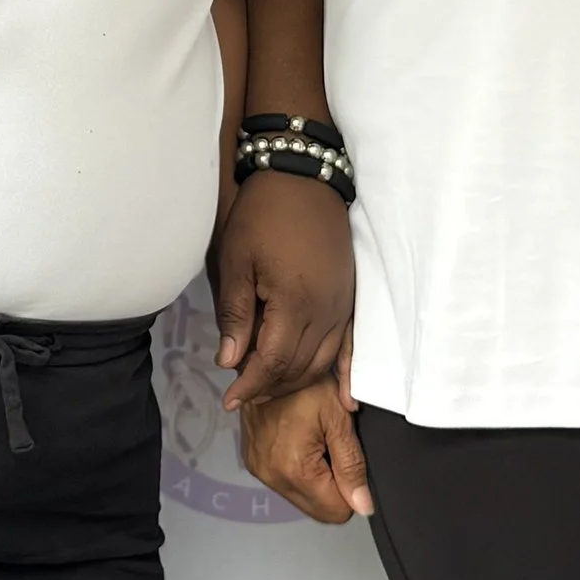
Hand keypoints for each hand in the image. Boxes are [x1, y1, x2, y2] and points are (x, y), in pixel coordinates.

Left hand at [213, 169, 356, 409]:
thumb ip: (236, 315)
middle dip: (270, 386)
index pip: (274, 362)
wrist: (303, 179)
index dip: (251, 384)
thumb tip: (230, 362)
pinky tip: (344, 396)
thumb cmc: (262, 216)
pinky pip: (348, 345)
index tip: (229, 400)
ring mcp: (343, 306)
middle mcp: (326, 311)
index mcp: (295, 302)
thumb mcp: (236, 261)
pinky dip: (342, 372)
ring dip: (297, 380)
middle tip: (243, 392)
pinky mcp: (351, 298)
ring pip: (323, 361)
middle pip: (300, 367)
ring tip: (269, 385)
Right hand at [240, 348, 371, 524]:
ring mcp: (258, 468)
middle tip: (331, 445)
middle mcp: (270, 475)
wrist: (269, 361)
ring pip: (301, 496)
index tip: (347, 460)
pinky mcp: (253, 460)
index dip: (351, 490)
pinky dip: (297, 468)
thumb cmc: (305, 382)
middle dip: (332, 484)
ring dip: (314, 476)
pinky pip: (284, 481)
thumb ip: (352, 466)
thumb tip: (362, 504)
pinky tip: (300, 440)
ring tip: (315, 439)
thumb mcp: (339, 419)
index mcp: (293, 469)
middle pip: (317, 508)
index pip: (335, 511)